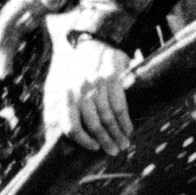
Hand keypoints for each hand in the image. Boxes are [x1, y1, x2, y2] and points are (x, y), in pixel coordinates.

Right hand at [0, 0, 73, 82]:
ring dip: (2, 56)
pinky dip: (10, 53)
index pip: (4, 24)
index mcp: (19, 4)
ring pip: (6, 39)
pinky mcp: (25, 22)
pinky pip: (14, 40)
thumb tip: (50, 0)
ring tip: (0, 76)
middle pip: (1, 34)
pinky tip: (9, 68)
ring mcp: (19, 17)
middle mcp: (15, 11)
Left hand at [45, 31, 139, 154]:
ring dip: (117, 134)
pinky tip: (128, 129)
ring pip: (107, 116)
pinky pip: (119, 106)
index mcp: (67, 95)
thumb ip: (73, 108)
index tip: (94, 148)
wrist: (98, 43)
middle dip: (104, 140)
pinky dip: (125, 121)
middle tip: (114, 151)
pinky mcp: (112, 78)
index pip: (71, 125)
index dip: (82, 140)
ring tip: (124, 143)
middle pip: (92, 123)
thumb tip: (78, 137)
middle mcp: (79, 90)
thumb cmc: (85, 72)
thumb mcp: (72, 86)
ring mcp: (96, 84)